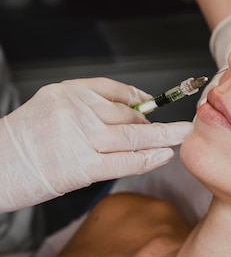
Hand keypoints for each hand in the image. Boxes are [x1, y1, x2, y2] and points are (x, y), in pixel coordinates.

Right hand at [0, 78, 191, 211]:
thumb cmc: (23, 140)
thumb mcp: (50, 107)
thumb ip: (85, 105)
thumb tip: (127, 109)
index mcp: (68, 92)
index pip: (115, 89)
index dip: (139, 98)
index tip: (152, 104)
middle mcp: (76, 110)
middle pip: (128, 113)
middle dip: (153, 122)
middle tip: (177, 126)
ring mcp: (81, 138)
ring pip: (132, 136)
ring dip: (162, 137)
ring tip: (181, 136)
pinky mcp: (82, 167)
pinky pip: (124, 161)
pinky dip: (147, 158)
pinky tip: (164, 155)